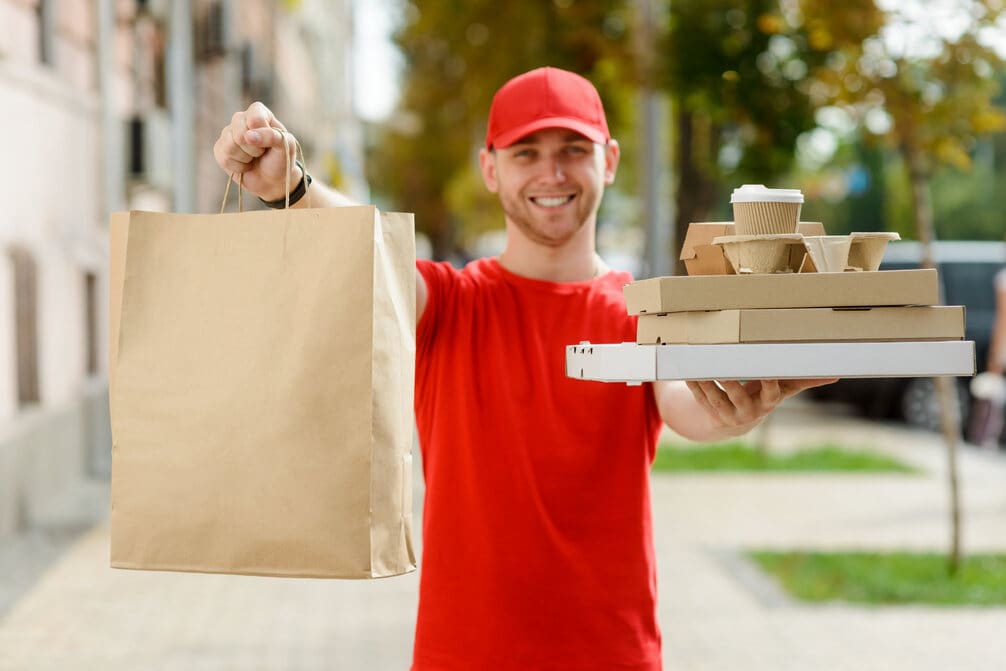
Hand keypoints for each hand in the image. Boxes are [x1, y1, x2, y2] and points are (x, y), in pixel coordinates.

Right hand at [212, 101, 302, 200]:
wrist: (272, 180)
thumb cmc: (280, 159)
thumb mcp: (286, 145)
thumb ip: (272, 136)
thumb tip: (248, 136)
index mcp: (258, 112)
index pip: (255, 118)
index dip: (263, 135)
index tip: (271, 143)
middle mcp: (241, 118)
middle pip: (240, 133)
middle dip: (255, 149)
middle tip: (262, 152)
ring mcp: (228, 133)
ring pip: (231, 146)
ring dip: (247, 158)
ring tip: (254, 158)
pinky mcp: (220, 148)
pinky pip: (225, 158)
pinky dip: (239, 167)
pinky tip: (245, 164)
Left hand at [685, 378, 837, 430]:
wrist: (735, 422)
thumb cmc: (762, 397)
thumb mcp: (781, 390)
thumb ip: (802, 381)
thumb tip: (835, 375)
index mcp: (767, 402)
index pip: (771, 393)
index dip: (768, 384)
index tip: (765, 372)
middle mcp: (748, 411)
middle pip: (738, 396)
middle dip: (729, 383)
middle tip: (723, 369)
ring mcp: (728, 414)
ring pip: (714, 398)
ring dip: (705, 383)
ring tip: (698, 368)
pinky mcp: (711, 414)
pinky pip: (701, 400)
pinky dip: (694, 386)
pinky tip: (688, 372)